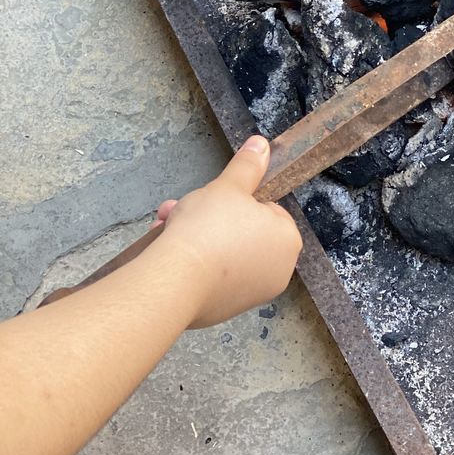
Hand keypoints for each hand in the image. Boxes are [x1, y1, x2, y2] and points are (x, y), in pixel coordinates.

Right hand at [154, 136, 302, 328]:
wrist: (175, 281)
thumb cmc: (209, 228)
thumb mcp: (228, 186)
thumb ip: (247, 166)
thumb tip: (262, 144)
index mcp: (287, 240)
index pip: (267, 210)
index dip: (238, 201)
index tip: (213, 197)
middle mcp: (278, 271)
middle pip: (242, 232)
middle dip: (208, 217)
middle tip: (180, 208)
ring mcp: (251, 294)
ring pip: (223, 253)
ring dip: (195, 235)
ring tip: (166, 226)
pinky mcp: (225, 310)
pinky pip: (210, 276)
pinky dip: (192, 262)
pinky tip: (166, 250)